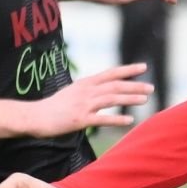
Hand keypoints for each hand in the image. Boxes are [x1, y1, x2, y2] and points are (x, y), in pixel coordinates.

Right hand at [27, 62, 153, 136]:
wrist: (35, 116)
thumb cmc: (54, 107)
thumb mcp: (73, 93)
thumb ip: (88, 91)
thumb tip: (103, 91)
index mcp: (85, 84)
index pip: (110, 74)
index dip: (128, 70)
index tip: (143, 67)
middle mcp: (86, 91)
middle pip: (114, 85)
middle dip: (134, 85)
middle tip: (151, 87)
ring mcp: (83, 105)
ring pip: (111, 99)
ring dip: (129, 99)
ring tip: (145, 100)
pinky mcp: (80, 120)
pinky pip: (101, 119)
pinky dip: (116, 119)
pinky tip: (129, 120)